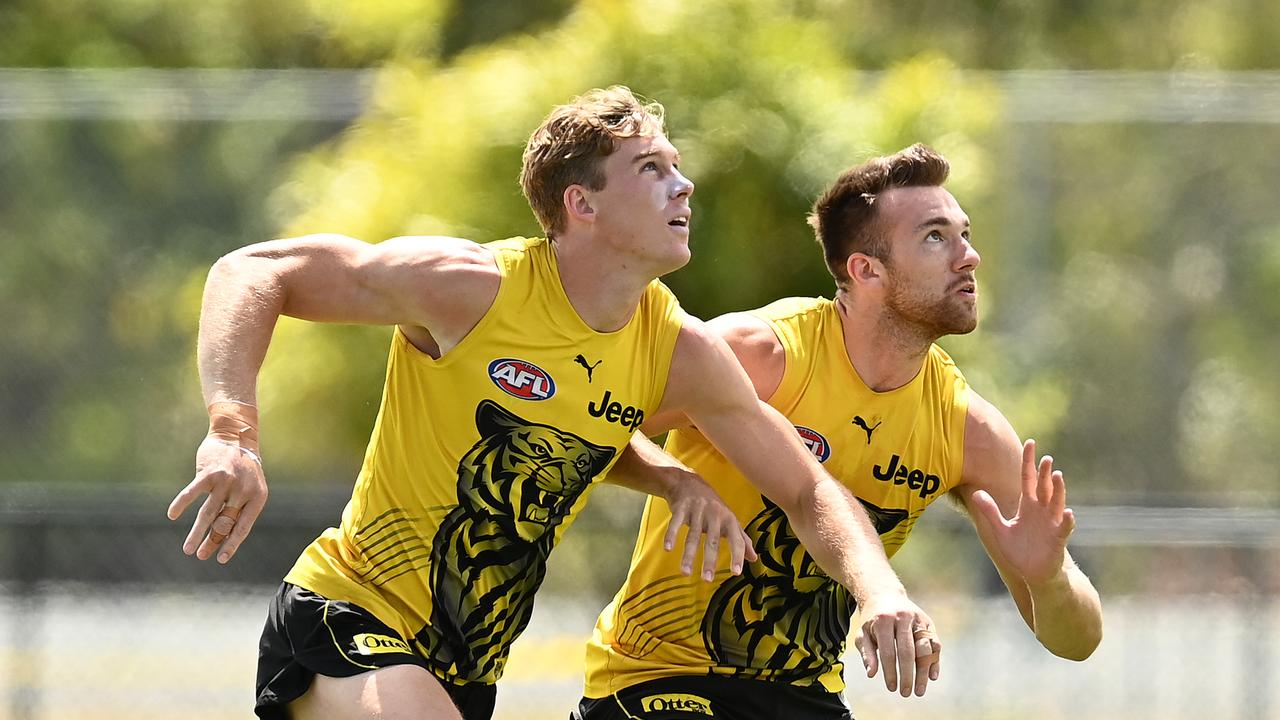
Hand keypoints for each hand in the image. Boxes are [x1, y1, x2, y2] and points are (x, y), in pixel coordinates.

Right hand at [167, 436, 267, 563]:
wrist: (236, 435)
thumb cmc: (243, 467)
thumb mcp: (251, 487)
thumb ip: (240, 508)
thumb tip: (224, 537)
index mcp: (257, 497)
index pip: (243, 527)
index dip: (232, 544)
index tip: (221, 559)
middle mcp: (242, 491)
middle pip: (224, 523)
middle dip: (211, 542)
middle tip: (200, 556)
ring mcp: (226, 482)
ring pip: (208, 514)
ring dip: (197, 533)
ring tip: (188, 549)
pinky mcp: (209, 473)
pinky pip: (192, 493)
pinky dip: (181, 504)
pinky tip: (172, 515)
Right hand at [662, 472, 757, 580]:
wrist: (689, 482)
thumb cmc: (713, 506)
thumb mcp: (730, 520)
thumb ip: (742, 539)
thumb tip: (754, 558)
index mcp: (729, 519)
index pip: (736, 540)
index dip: (737, 556)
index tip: (736, 573)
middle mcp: (714, 515)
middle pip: (712, 541)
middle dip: (709, 561)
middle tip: (707, 580)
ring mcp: (697, 510)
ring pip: (692, 536)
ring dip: (688, 555)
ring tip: (685, 573)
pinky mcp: (681, 508)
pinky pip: (675, 523)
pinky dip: (671, 536)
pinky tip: (668, 549)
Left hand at [854, 595, 941, 696]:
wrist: (884, 595)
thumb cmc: (872, 620)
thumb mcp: (863, 634)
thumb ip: (867, 653)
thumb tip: (872, 674)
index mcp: (884, 621)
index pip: (888, 652)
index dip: (890, 672)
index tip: (892, 688)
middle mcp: (903, 618)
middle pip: (908, 652)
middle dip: (908, 675)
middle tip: (906, 693)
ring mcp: (918, 619)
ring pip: (924, 649)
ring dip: (923, 672)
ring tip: (919, 690)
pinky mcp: (928, 622)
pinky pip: (935, 643)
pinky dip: (935, 660)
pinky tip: (932, 676)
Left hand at [970, 439, 1075, 585]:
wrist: (1034, 573)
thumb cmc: (1019, 551)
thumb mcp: (1001, 530)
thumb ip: (990, 511)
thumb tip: (976, 492)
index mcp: (1028, 506)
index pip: (1028, 479)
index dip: (1028, 462)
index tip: (1030, 443)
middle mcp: (1041, 511)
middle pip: (1043, 488)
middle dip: (1044, 473)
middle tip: (1046, 458)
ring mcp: (1051, 524)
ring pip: (1056, 503)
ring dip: (1058, 491)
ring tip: (1057, 476)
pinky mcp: (1058, 540)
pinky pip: (1064, 528)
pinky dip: (1066, 521)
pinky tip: (1067, 512)